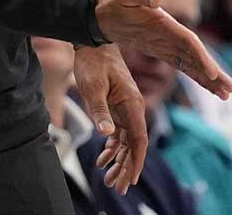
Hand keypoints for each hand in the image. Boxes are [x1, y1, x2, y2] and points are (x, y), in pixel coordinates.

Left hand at [74, 45, 146, 193]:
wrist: (92, 42)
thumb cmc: (93, 62)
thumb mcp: (93, 86)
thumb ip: (99, 110)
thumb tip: (106, 134)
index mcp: (132, 104)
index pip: (139, 140)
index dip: (136, 161)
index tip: (131, 179)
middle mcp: (133, 109)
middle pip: (134, 145)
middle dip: (126, 168)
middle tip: (117, 188)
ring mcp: (126, 109)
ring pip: (126, 142)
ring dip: (119, 161)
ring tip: (109, 180)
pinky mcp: (117, 108)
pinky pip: (118, 133)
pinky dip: (112, 148)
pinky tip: (103, 160)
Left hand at [94, 0, 231, 99]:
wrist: (99, 6)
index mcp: (165, 22)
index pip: (188, 41)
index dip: (200, 56)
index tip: (212, 72)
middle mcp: (170, 33)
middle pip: (196, 55)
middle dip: (213, 72)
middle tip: (230, 90)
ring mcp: (166, 42)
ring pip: (192, 63)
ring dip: (209, 78)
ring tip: (225, 95)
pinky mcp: (160, 49)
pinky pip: (181, 65)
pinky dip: (195, 75)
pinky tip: (208, 85)